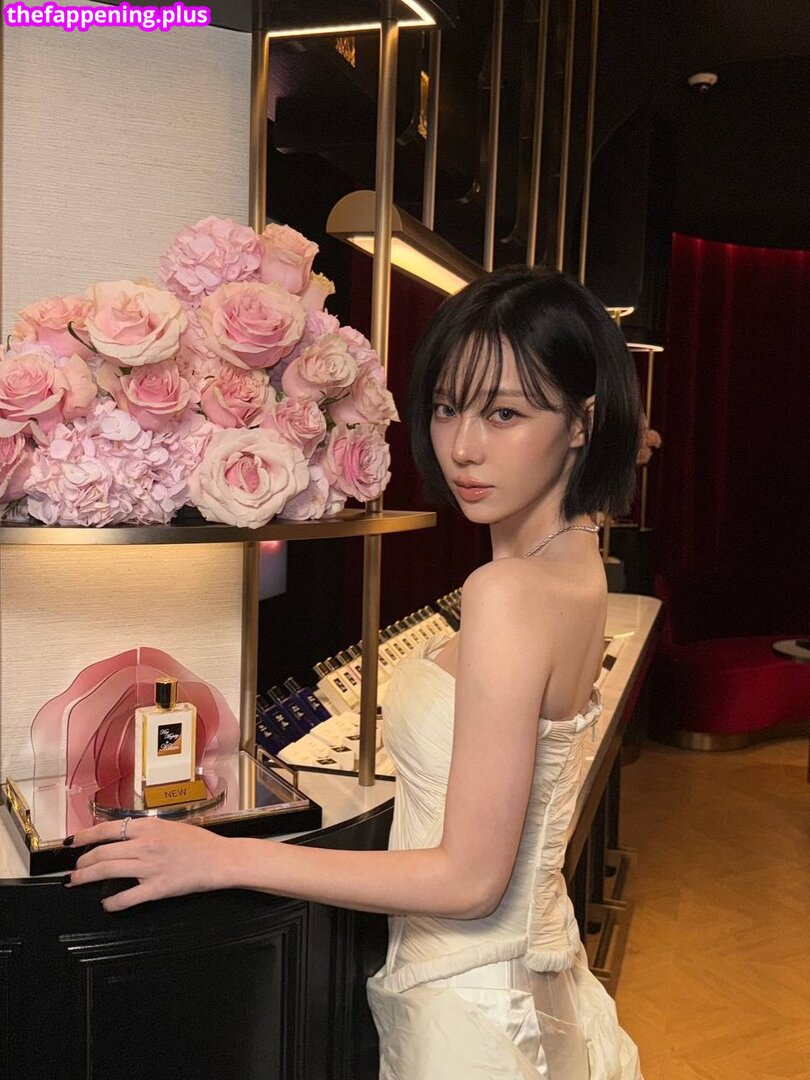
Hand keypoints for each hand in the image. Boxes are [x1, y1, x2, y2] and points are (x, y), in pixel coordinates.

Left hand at [67, 816, 234, 911]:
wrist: (220, 859)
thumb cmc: (200, 842)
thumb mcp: (170, 826)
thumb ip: (146, 830)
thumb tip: (124, 834)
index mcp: (148, 827)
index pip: (107, 829)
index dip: (85, 836)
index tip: (72, 842)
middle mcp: (145, 845)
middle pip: (102, 852)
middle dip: (83, 862)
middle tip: (75, 868)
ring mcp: (150, 867)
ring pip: (108, 871)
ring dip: (87, 877)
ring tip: (77, 881)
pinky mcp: (157, 888)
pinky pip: (127, 897)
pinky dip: (112, 903)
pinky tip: (106, 905)